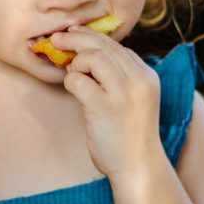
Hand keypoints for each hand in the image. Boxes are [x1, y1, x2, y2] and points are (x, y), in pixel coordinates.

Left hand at [51, 26, 161, 177]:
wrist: (138, 168)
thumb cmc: (129, 134)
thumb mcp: (132, 99)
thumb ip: (117, 77)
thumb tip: (84, 54)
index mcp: (147, 76)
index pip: (118, 46)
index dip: (93, 38)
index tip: (74, 35)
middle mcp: (139, 81)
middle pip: (105, 45)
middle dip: (77, 37)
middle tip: (57, 38)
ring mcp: (123, 95)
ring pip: (93, 56)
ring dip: (75, 60)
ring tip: (71, 72)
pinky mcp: (105, 109)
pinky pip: (78, 81)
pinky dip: (70, 80)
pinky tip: (71, 87)